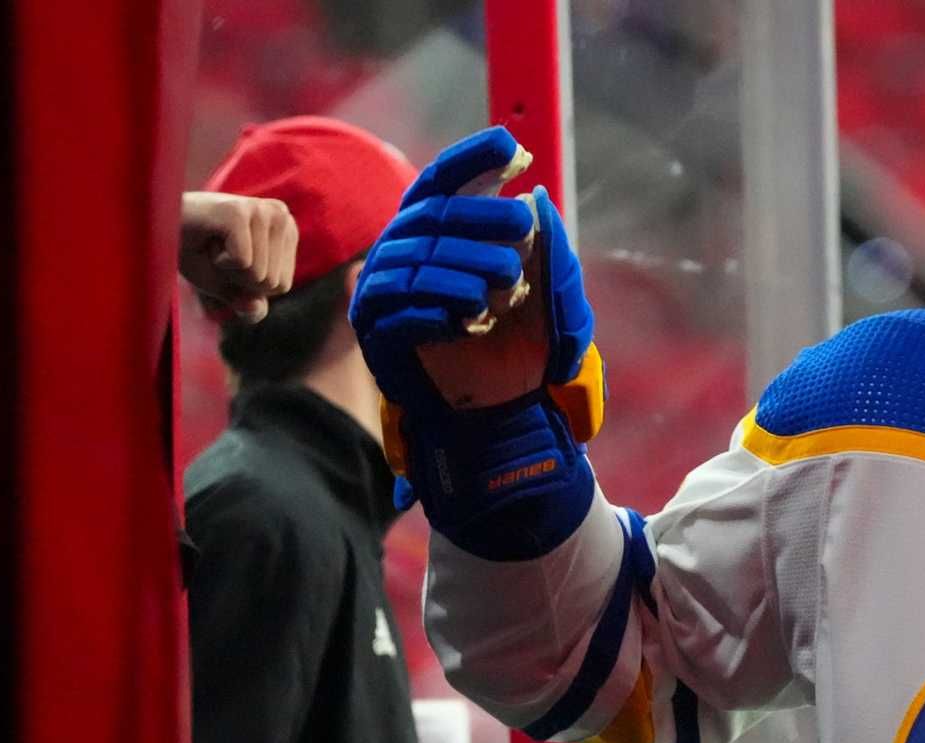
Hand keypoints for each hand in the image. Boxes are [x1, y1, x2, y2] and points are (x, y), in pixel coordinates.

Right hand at [179, 191, 298, 322]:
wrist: (155, 227)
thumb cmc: (195, 252)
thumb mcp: (229, 286)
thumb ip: (250, 304)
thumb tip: (255, 310)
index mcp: (287, 230)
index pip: (280, 286)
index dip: (246, 284)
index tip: (228, 257)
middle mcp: (282, 216)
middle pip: (272, 283)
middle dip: (237, 278)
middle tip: (217, 250)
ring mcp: (262, 210)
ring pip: (258, 275)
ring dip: (227, 270)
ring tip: (213, 243)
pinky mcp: (239, 212)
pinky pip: (243, 263)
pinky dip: (219, 262)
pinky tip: (207, 239)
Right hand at [347, 126, 604, 560]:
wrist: (503, 415)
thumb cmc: (521, 346)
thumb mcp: (547, 292)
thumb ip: (545, 248)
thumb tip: (534, 199)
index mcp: (436, 236)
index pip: (442, 183)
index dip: (470, 160)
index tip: (509, 144)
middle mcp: (402, 256)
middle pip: (429, 218)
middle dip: (477, 217)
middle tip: (522, 226)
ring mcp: (384, 295)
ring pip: (414, 262)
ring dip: (462, 267)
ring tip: (503, 284)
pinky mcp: (377, 336)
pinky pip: (399, 310)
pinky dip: (435, 307)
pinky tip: (465, 315)